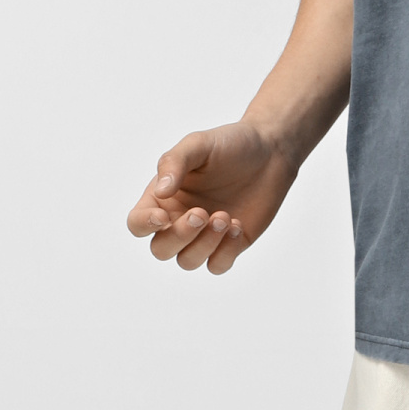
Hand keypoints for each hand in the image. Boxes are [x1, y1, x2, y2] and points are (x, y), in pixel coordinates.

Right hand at [125, 122, 296, 275]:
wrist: (271, 152)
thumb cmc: (230, 144)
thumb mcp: (199, 144)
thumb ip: (175, 163)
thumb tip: (161, 192)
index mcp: (162, 197)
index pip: (138, 223)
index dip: (145, 225)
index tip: (164, 216)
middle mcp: (178, 219)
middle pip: (161, 249)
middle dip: (180, 236)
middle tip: (202, 212)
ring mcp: (203, 235)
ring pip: (188, 261)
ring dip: (204, 244)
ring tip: (225, 217)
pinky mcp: (229, 245)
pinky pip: (217, 265)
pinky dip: (225, 252)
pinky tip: (238, 226)